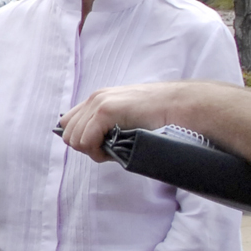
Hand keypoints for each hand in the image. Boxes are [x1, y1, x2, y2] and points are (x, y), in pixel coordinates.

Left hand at [58, 83, 179, 161]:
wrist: (182, 106)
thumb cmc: (160, 119)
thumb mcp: (127, 121)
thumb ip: (107, 129)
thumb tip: (92, 149)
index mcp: (97, 100)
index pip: (68, 124)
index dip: (81, 141)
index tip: (102, 148)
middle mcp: (94, 99)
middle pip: (68, 134)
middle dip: (86, 148)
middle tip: (109, 152)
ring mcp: (99, 103)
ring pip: (74, 139)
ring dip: (92, 151)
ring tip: (113, 150)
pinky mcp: (106, 110)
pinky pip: (86, 140)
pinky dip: (96, 151)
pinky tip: (113, 150)